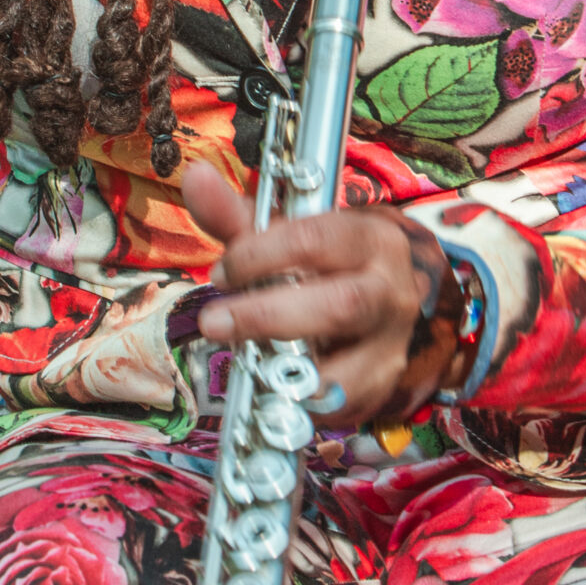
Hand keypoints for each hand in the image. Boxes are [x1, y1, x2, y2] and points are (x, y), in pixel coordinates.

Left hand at [183, 159, 463, 437]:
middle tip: (212, 323)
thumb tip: (194, 176)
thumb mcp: (285, 235)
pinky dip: (298, 405)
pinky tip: (271, 395)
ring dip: (285, 375)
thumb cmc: (324, 264)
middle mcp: (391, 290)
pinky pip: (337, 408)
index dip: (259, 256)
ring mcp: (391, 344)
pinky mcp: (381, 387)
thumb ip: (236, 214)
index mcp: (369, 239)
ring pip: (346, 370)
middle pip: (340, 306)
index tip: (220, 273)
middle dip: (267, 317)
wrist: (386, 302)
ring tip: (244, 371)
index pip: (315, 240)